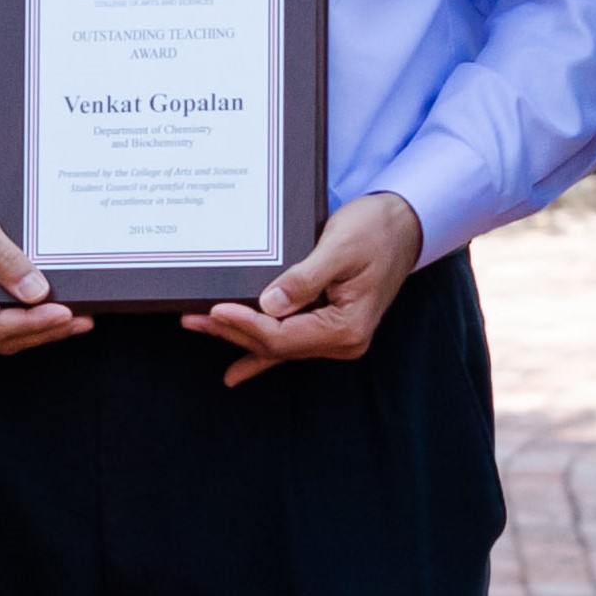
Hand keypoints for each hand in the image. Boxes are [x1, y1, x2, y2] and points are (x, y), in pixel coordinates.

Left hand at [191, 192, 422, 384]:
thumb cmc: (376, 230)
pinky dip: (261, 351)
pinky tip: (237, 370)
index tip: (215, 309)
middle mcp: (342, 341)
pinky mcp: (329, 326)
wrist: (405, 225)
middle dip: (232, 331)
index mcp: (347, 327)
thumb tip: (268, 305)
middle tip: (190, 319)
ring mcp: (336, 337)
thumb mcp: (339, 248)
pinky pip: (289, 343)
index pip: (283, 336)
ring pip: (278, 345)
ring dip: (239, 336)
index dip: (246, 324)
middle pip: (275, 345)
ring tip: (199, 327)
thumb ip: (305, 279)